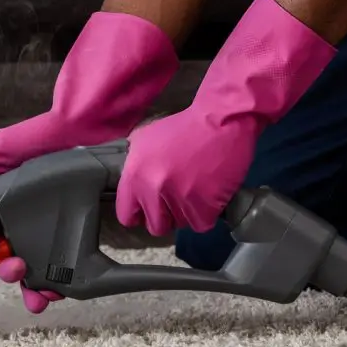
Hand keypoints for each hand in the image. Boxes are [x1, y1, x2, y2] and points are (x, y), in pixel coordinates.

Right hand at [0, 12, 177, 312]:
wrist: (88, 128)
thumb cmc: (43, 137)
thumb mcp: (3, 149)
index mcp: (2, 202)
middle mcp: (22, 219)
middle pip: (5, 257)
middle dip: (6, 270)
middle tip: (15, 268)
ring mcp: (48, 228)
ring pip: (32, 268)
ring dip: (30, 285)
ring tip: (38, 292)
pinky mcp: (72, 233)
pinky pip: (62, 267)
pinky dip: (57, 283)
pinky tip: (59, 292)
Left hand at [115, 108, 258, 235]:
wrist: (220, 120)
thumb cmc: (183, 127)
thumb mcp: (145, 139)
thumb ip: (134, 165)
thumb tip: (131, 184)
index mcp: (134, 175)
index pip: (126, 215)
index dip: (139, 214)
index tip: (148, 210)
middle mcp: (152, 189)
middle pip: (155, 226)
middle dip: (165, 217)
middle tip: (176, 201)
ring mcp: (179, 198)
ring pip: (180, 224)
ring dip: (187, 213)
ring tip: (195, 191)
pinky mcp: (205, 205)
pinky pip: (201, 224)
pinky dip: (206, 214)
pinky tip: (208, 196)